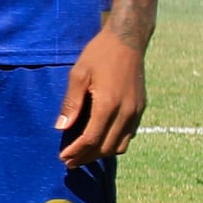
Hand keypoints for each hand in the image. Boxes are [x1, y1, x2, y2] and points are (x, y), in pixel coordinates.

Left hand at [56, 29, 145, 167]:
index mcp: (108, 104)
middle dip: (87, 157)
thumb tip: (61, 127)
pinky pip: (129, 134)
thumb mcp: (78, 75)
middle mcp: (126, 112)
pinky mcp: (141, 108)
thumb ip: (71, 104)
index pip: (91, 139)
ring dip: (101, 153)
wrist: (127, 40)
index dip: (76, 151)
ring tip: (83, 154)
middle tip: (69, 162)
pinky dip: (114, 142)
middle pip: (106, 147)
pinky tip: (100, 140)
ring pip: (120, 144)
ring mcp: (136, 111)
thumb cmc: (98, 55)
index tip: (63, 158)